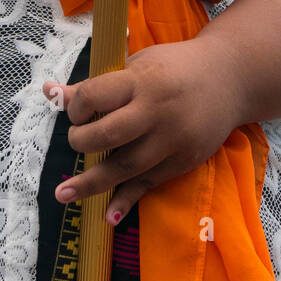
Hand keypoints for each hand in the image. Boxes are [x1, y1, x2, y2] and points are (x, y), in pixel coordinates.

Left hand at [42, 37, 250, 222]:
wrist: (230, 79)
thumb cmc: (174, 67)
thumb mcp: (137, 65)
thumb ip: (97, 84)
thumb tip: (49, 92)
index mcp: (142, 81)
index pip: (96, 96)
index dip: (76, 106)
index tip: (76, 109)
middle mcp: (157, 112)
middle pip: (109, 135)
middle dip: (82, 141)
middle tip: (76, 140)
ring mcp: (172, 140)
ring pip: (126, 166)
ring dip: (92, 182)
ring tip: (62, 194)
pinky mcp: (183, 161)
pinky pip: (150, 184)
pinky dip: (128, 200)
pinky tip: (108, 216)